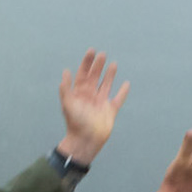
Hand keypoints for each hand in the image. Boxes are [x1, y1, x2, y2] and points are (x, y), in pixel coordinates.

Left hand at [57, 49, 128, 165]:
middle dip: (98, 66)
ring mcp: (100, 103)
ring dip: (109, 75)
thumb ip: (66, 89)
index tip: (91, 51)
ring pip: (106, 85)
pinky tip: (126, 84)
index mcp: (79, 93)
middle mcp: (90, 96)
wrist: (85, 140)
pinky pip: (118, 99)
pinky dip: (122, 92)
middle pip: (95, 77)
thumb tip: (65, 72)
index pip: (83, 74)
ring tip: (113, 64)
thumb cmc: (75, 123)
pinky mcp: (110, 111)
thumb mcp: (68, 104)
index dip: (86, 63)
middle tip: (103, 54)